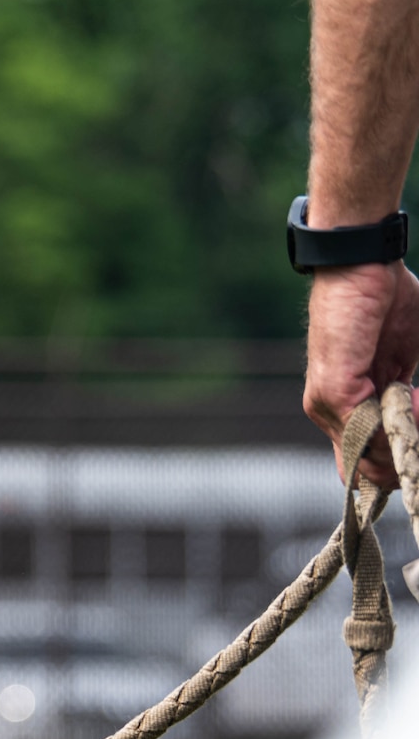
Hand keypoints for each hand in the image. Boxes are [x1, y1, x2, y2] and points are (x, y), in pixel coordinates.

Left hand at [304, 261, 418, 488]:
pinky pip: (368, 430)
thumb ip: (411, 395)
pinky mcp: (333, 392)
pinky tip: (416, 396)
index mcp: (351, 407)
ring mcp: (327, 406)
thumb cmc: (387, 303)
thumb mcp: (407, 358)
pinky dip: (401, 424)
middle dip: (407, 459)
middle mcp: (332, 413)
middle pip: (367, 472)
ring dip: (409, 440)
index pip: (365, 464)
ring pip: (370, 457)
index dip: (400, 465)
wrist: (360, 265)